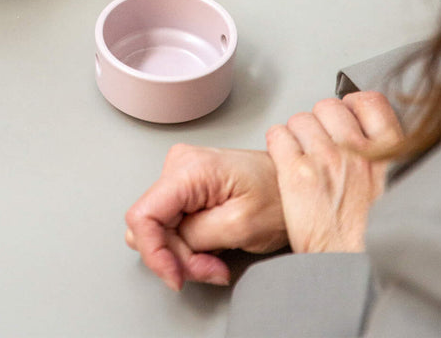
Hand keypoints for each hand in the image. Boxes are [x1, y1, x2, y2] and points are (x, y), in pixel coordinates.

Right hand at [124, 145, 286, 290]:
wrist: (297, 187)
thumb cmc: (280, 198)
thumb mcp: (239, 225)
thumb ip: (194, 235)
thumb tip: (162, 245)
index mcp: (189, 168)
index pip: (143, 215)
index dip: (154, 252)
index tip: (176, 276)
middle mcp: (179, 164)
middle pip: (151, 225)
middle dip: (176, 257)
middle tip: (210, 269)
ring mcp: (181, 173)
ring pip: (160, 227)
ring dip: (184, 254)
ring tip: (216, 261)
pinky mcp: (187, 185)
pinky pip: (172, 222)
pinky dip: (189, 244)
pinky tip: (211, 249)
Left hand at [266, 91, 403, 253]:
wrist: (355, 270)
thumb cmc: (374, 238)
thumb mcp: (397, 190)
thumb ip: (385, 159)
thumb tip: (372, 136)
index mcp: (387, 153)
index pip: (369, 102)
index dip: (353, 107)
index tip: (347, 117)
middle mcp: (356, 150)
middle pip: (330, 106)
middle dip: (323, 121)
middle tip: (322, 143)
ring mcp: (325, 159)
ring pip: (301, 119)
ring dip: (299, 134)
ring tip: (303, 158)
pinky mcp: (296, 174)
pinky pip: (278, 136)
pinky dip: (278, 144)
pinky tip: (286, 162)